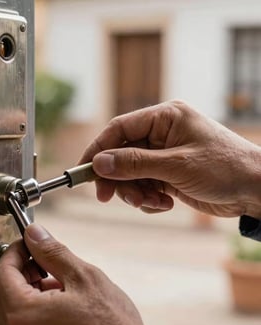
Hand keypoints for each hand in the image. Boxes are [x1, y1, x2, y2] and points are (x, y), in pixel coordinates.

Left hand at [0, 224, 148, 324]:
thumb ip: (53, 253)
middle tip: (43, 259)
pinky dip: (34, 304)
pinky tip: (57, 298)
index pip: (2, 272)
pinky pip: (22, 321)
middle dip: (22, 268)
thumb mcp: (83, 278)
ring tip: (56, 280)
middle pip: (3, 289)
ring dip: (28, 286)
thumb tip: (35, 234)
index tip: (28, 243)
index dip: (15, 251)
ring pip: (12, 305)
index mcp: (24, 314)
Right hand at [80, 101, 260, 217]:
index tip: (83, 171)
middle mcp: (161, 133)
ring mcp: (163, 155)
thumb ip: (135, 163)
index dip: (98, 149)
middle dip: (118, 178)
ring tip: (152, 202)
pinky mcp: (167, 174)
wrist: (256, 191)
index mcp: (164, 118)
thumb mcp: (176, 165)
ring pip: (130, 173)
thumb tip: (99, 163)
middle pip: (121, 154)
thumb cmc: (225, 168)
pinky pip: (143, 185)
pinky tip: (164, 203)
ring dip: (135, 192)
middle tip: (109, 198)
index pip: (119, 129)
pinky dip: (148, 198)